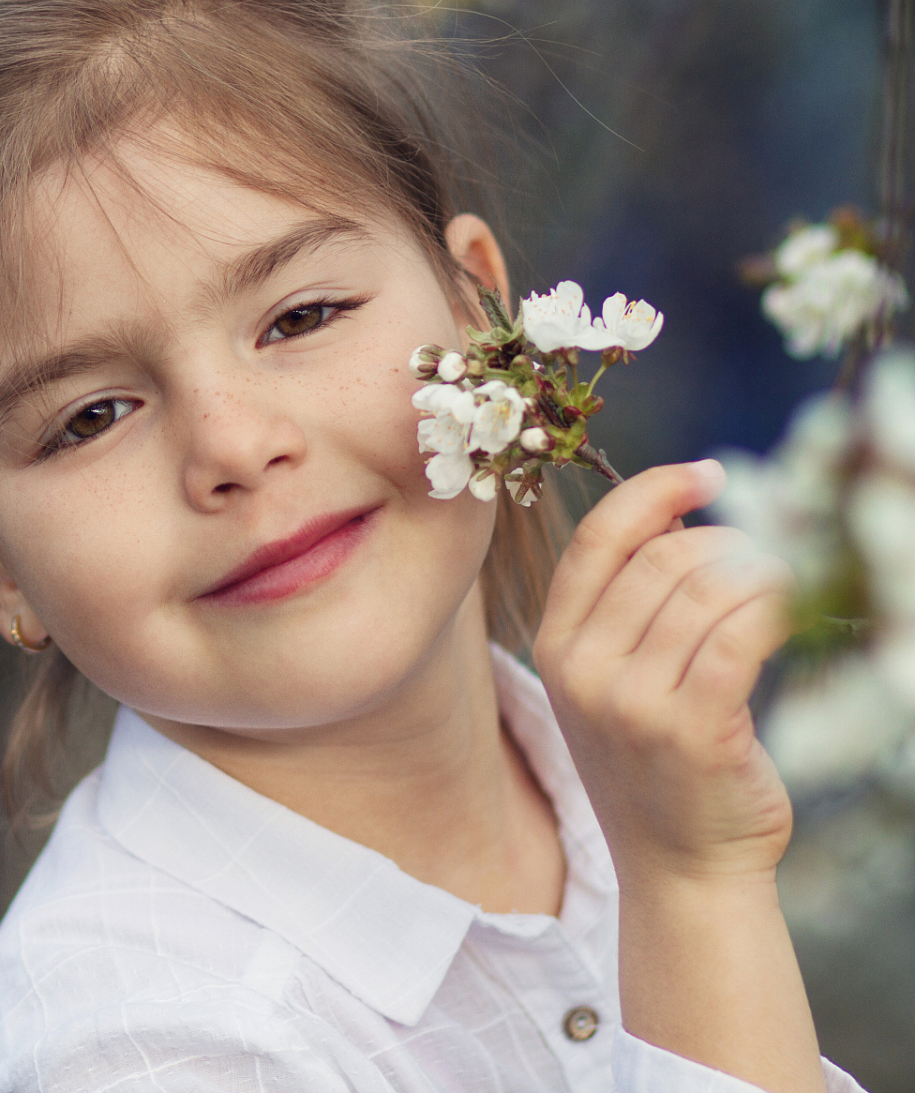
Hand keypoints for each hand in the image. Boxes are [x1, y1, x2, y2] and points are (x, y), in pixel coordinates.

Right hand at [532, 459, 795, 886]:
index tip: (707, 473)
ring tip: (782, 582)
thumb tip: (674, 521)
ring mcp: (633, 704)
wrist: (681, 868)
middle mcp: (582, 671)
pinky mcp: (693, 730)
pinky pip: (740, 637)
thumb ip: (627, 606)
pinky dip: (772, 608)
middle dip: (724, 540)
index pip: (596, 541)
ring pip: (706, 593)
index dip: (653, 491)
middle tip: (765, 550)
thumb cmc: (657, 766)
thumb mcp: (612, 683)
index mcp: (554, 647)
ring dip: (758, 572)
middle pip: (662, 561)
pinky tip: (787, 609)